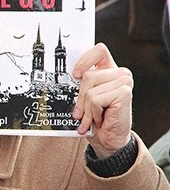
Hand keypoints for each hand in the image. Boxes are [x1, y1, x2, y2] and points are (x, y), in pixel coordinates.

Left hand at [72, 43, 132, 158]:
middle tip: (82, 112)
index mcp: (108, 70)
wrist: (107, 139)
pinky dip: (93, 113)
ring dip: (87, 108)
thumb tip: (65, 76)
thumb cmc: (96, 118)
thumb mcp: (84, 98)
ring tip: (93, 116)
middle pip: (88, 75)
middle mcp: (118, 73)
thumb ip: (80, 85)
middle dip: (80, 98)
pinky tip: (101, 118)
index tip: (75, 75)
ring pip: (89, 90)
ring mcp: (124, 82)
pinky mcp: (124, 93)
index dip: (85, 60)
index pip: (99, 50)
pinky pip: (95, 99)